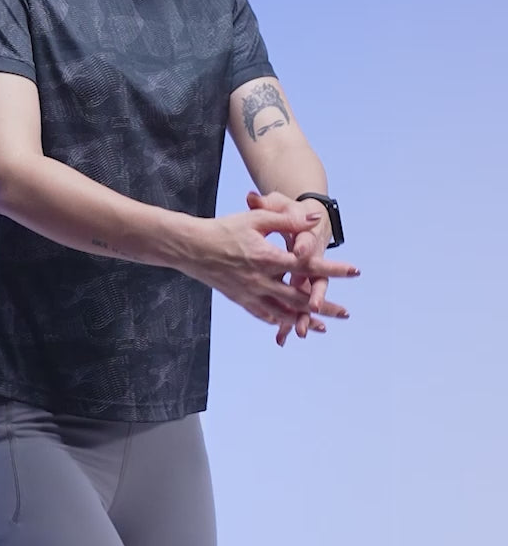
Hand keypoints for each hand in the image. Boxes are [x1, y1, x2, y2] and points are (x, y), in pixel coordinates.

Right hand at [185, 198, 359, 329]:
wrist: (191, 247)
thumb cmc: (224, 229)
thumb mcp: (256, 218)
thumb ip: (286, 219)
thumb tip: (313, 219)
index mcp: (268, 257)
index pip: (308, 265)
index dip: (332, 269)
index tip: (354, 271)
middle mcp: (262, 280)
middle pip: (300, 298)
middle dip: (325, 306)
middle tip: (346, 313)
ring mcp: (250, 293)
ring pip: (283, 311)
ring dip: (304, 319)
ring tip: (323, 326)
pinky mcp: (240, 299)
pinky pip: (263, 314)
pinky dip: (279, 319)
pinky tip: (289, 322)